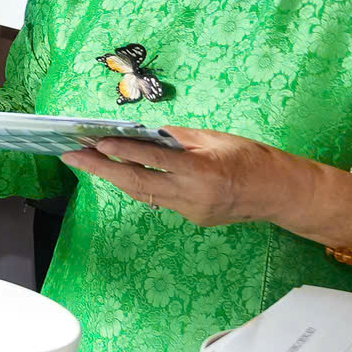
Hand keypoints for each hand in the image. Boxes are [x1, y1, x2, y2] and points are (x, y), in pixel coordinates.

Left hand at [61, 127, 333, 231]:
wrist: (281, 193)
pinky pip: (159, 199)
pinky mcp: (193, 219)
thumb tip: (143, 132)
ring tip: (86, 161)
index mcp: (201, 171)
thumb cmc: (252, 157)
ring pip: (143, 194)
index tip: (95, 142)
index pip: (153, 159)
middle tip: (70, 155)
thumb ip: (178, 138)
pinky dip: (140, 184)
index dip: (122, 150)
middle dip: (100, 169)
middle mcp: (192, 196)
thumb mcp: (216, 138)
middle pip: (137, 183)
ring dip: (114, 177)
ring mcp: (191, 211)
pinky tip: (123, 172)